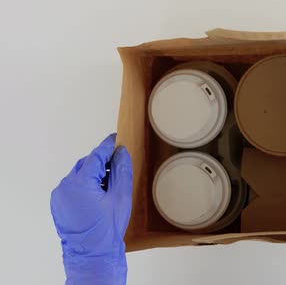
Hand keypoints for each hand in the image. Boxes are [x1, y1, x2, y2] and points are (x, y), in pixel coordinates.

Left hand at [50, 134, 131, 284]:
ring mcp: (59, 196)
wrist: (93, 254)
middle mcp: (65, 187)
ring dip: (92, 175)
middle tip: (118, 164)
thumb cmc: (107, 229)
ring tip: (109, 185)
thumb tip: (121, 152)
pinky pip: (72, 187)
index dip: (108, 145)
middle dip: (101, 163)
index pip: (95, 156)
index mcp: (79, 183)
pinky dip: (84, 185)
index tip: (116, 138)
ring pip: (78, 175)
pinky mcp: (58, 205)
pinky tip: (98, 194)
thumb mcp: (121, 196)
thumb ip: (121, 170)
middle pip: (85, 164)